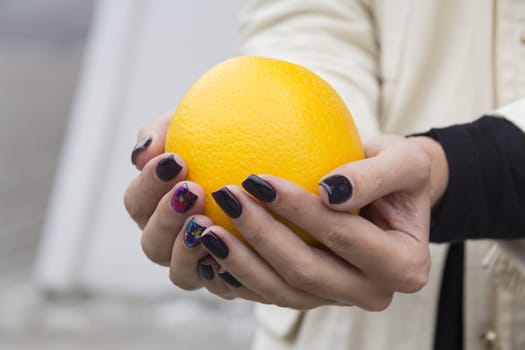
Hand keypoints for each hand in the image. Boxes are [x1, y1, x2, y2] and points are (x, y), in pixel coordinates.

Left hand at [167, 136, 437, 309]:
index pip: (342, 236)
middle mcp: (373, 292)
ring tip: (204, 227)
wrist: (389, 196)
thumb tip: (330, 191)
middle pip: (306, 272)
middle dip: (260, 236)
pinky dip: (238, 276)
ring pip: (282, 292)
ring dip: (240, 262)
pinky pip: (270, 294)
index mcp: (402, 265)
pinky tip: (208, 251)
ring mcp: (339, 299)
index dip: (298, 210)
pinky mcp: (313, 297)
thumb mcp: (404, 161)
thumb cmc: (398, 172)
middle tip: (225, 197)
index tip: (256, 177)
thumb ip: (374, 176)